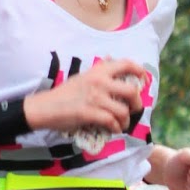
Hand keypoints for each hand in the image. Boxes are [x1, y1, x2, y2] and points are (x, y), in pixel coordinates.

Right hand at [24, 59, 148, 136]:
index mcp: (98, 72)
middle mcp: (99, 82)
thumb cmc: (64, 93)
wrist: (45, 107)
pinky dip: (116, 128)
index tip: (143, 80)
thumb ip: (98, 72)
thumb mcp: (82, 77)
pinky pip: (112, 122)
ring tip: (121, 124)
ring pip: (123, 111)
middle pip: (131, 92)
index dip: (139, 71)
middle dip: (137, 104)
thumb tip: (111, 60)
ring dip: (125, 121)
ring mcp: (95, 98)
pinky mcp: (90, 113)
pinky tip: (113, 129)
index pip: (125, 64)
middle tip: (134, 109)